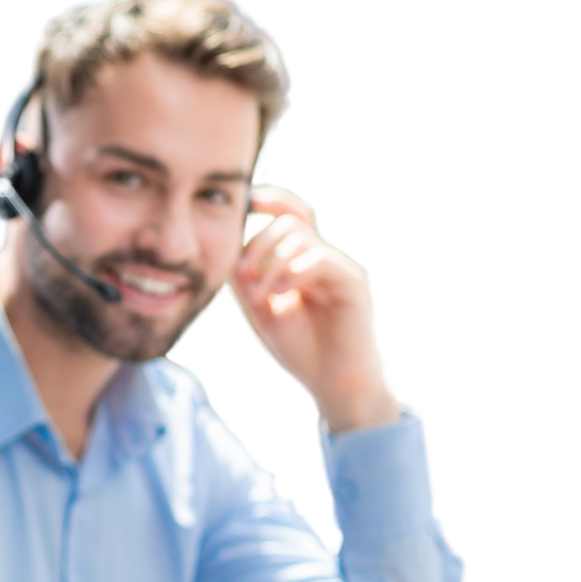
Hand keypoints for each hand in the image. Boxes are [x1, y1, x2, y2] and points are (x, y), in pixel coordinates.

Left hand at [230, 182, 400, 431]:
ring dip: (271, 261)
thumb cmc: (301, 349)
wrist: (333, 383)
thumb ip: (245, 281)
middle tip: (244, 273)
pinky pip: (318, 258)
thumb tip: (228, 252)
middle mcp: (324, 257)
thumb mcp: (261, 311)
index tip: (247, 197)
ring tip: (263, 293)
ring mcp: (339, 266)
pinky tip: (280, 293)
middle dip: (258, 242)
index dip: (271, 200)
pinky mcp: (352, 281)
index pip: (290, 216)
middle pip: (290, 222)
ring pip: (301, 237)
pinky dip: (292, 271)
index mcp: (303, 260)